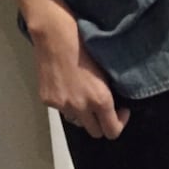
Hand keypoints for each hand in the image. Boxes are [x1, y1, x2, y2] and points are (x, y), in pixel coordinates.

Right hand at [29, 4, 129, 139]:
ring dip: (82, 114)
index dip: (120, 123)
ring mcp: (62, 105)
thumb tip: (113, 105)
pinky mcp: (47, 100)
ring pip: (77, 121)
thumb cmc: (86, 45)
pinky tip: (67, 85)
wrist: (56, 36)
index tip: (121, 110)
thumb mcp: (105, 70)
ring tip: (83, 95)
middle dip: (101, 122)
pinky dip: (66, 103)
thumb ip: (108, 92)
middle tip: (103, 107)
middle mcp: (81, 107)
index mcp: (100, 100)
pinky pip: (61, 109)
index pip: (113, 131)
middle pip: (95, 132)